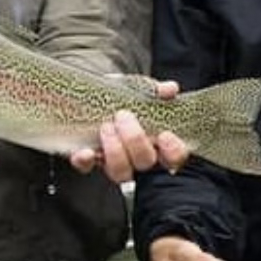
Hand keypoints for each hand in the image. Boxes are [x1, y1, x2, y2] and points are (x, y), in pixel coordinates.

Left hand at [69, 84, 189, 182]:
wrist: (93, 92)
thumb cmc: (124, 95)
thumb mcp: (140, 88)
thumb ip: (155, 90)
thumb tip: (169, 90)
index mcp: (158, 143)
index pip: (174, 157)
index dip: (173, 151)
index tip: (164, 135)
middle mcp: (138, 158)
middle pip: (145, 163)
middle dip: (135, 140)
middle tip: (124, 116)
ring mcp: (115, 162)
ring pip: (120, 172)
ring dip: (114, 151)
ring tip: (106, 127)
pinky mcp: (90, 160)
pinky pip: (88, 168)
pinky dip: (85, 161)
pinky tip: (85, 151)